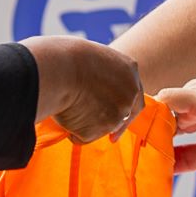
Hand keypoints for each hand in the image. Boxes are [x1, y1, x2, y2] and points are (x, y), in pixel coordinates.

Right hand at [23, 36, 144, 142]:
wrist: (60, 69)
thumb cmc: (66, 57)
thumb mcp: (92, 59)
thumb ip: (101, 75)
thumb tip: (92, 89)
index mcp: (129, 69)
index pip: (135, 93)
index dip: (127, 107)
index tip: (120, 115)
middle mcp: (130, 92)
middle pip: (127, 114)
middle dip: (118, 126)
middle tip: (111, 138)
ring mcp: (120, 111)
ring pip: (105, 126)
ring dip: (90, 124)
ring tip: (66, 109)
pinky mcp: (104, 127)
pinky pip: (86, 135)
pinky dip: (74, 132)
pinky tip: (63, 116)